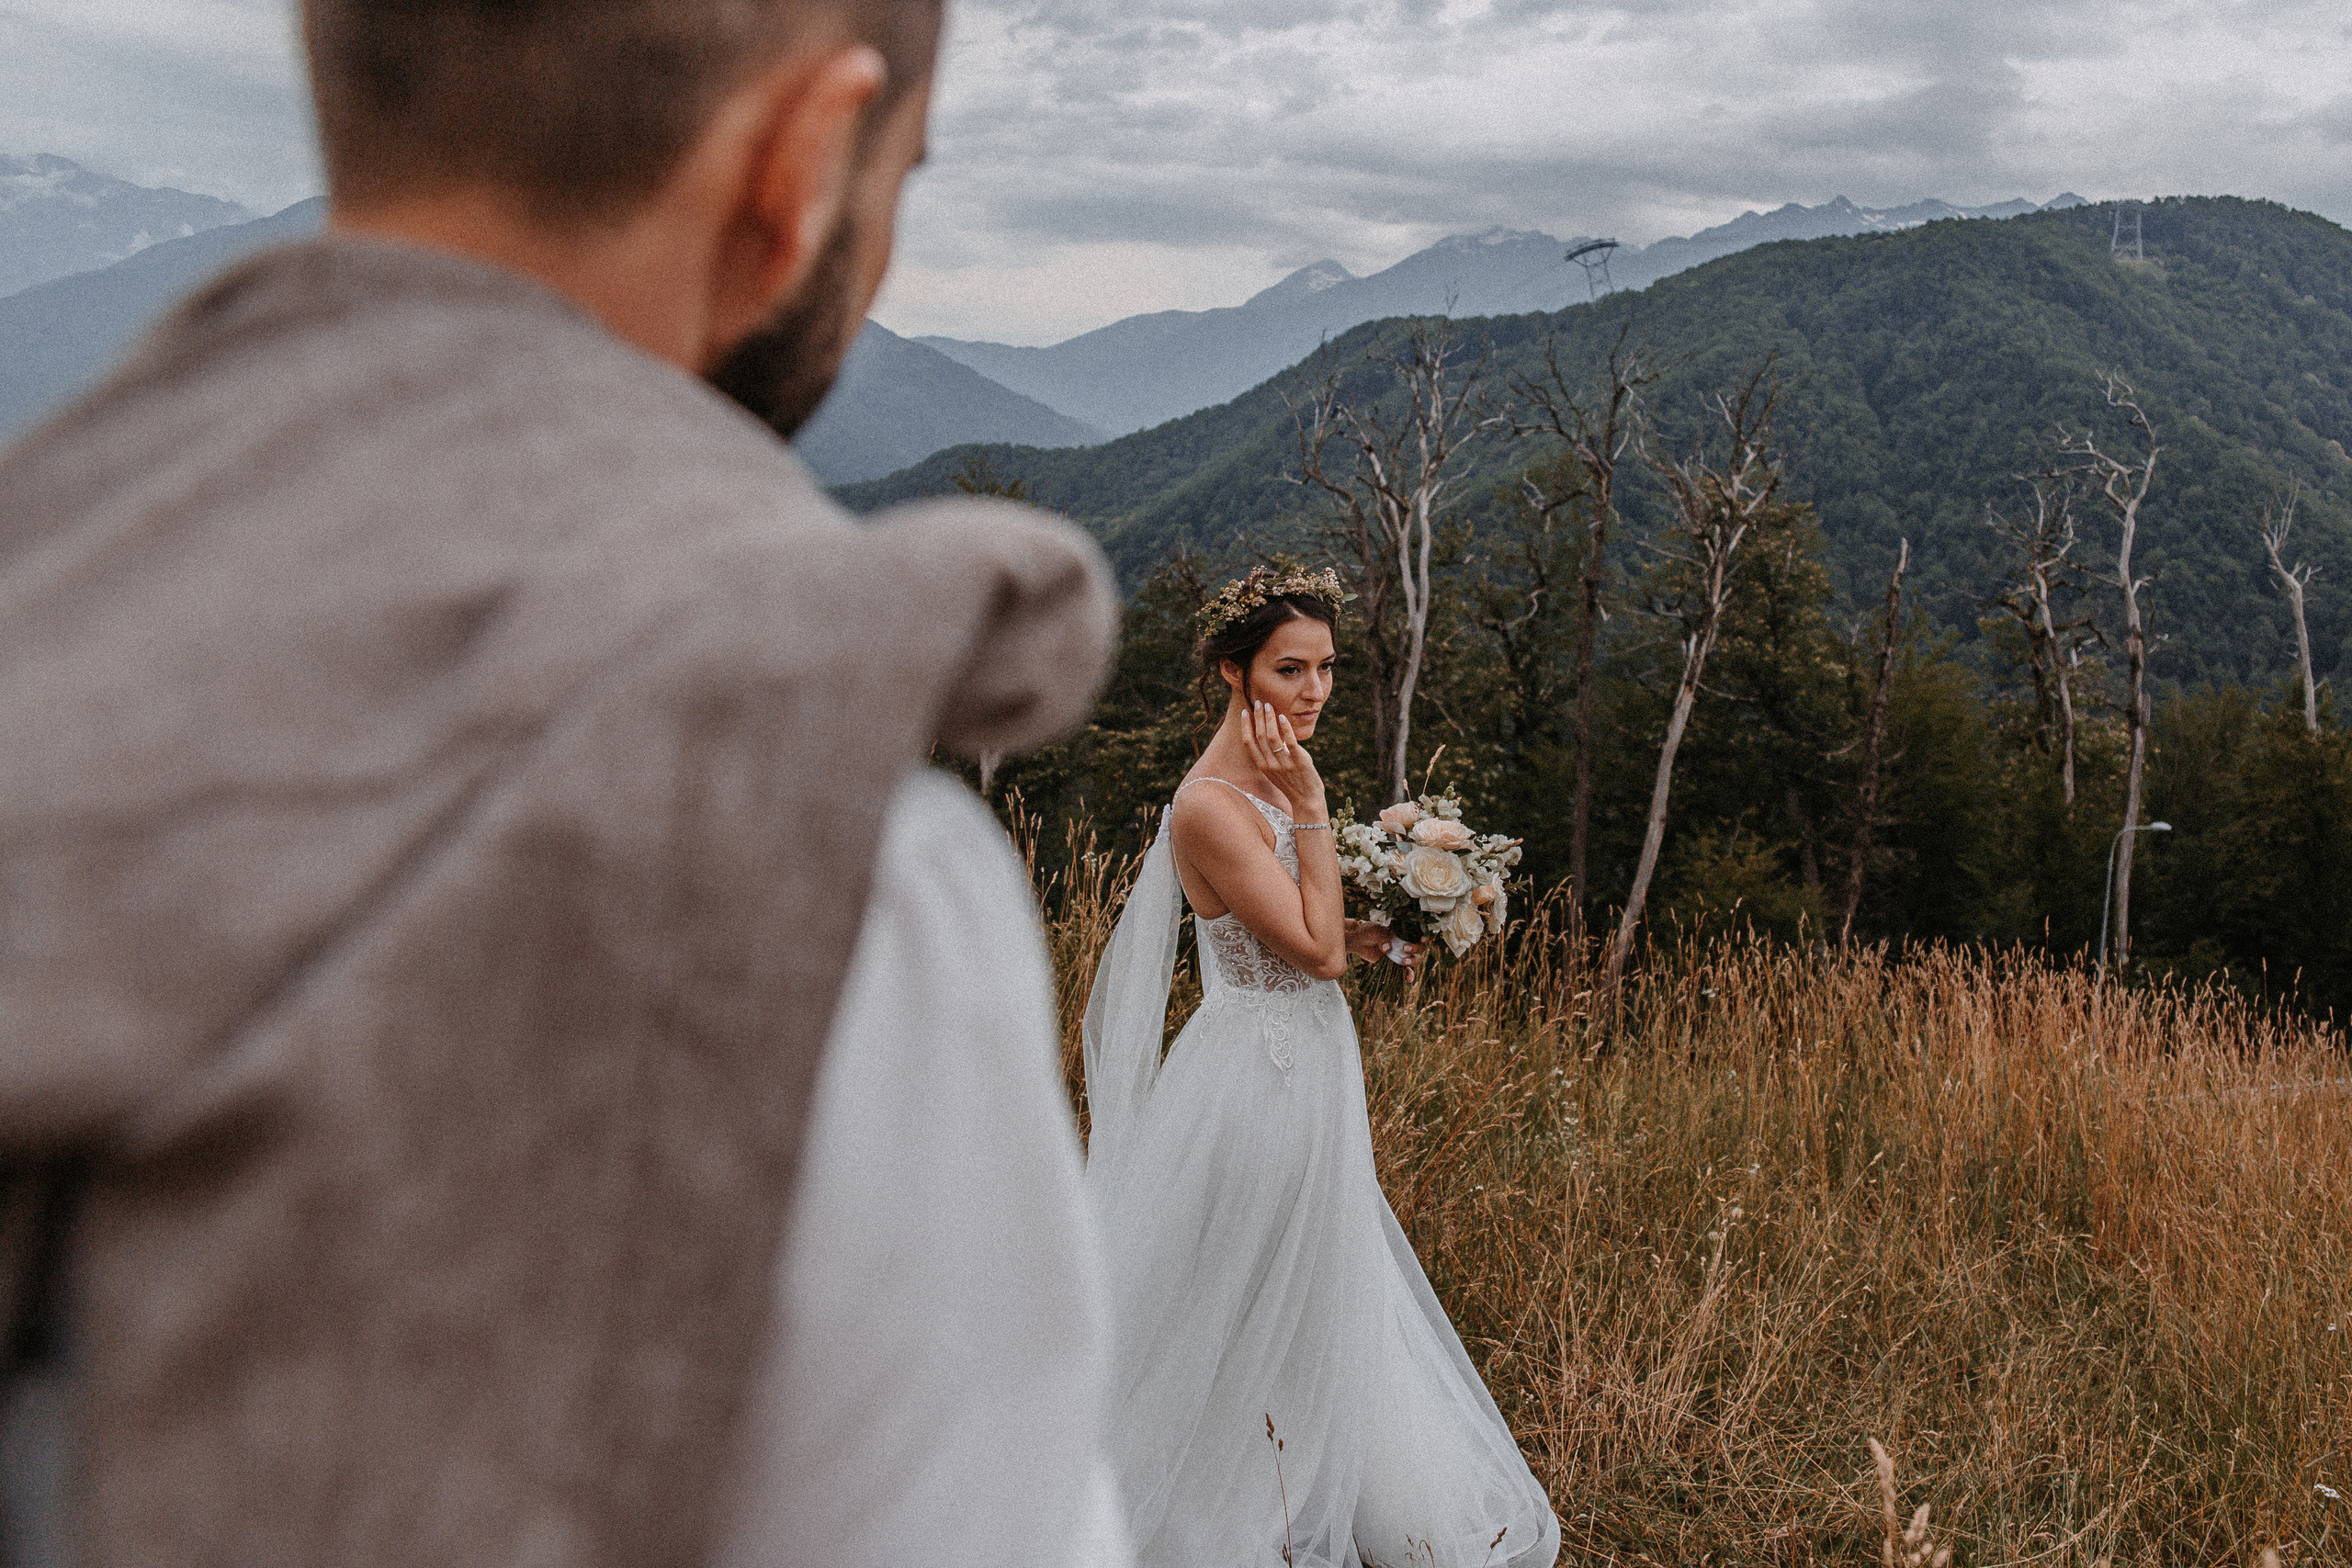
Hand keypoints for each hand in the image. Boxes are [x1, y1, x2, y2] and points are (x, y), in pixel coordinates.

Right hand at [1242, 700, 1325, 815]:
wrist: (1307, 800)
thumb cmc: (1292, 784)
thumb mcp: (1276, 771)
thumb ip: (1271, 755)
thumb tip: (1271, 734)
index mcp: (1262, 766)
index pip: (1248, 743)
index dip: (1245, 726)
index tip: (1245, 712)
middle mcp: (1270, 765)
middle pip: (1259, 736)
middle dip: (1258, 717)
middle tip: (1259, 702)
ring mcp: (1284, 764)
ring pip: (1272, 737)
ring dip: (1269, 719)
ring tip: (1270, 706)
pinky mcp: (1299, 762)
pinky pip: (1289, 742)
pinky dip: (1285, 728)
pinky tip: (1283, 717)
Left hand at [1343, 919, 1422, 969]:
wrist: (1359, 941)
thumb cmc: (1368, 931)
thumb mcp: (1375, 930)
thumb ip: (1382, 937)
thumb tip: (1387, 949)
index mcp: (1405, 930)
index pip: (1421, 932)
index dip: (1426, 936)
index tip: (1422, 939)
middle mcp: (1407, 942)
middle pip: (1421, 947)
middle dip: (1416, 948)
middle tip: (1405, 949)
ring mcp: (1402, 954)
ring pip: (1415, 959)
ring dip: (1413, 962)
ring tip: (1403, 962)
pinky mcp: (1396, 963)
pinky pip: (1406, 971)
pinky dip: (1408, 975)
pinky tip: (1407, 979)